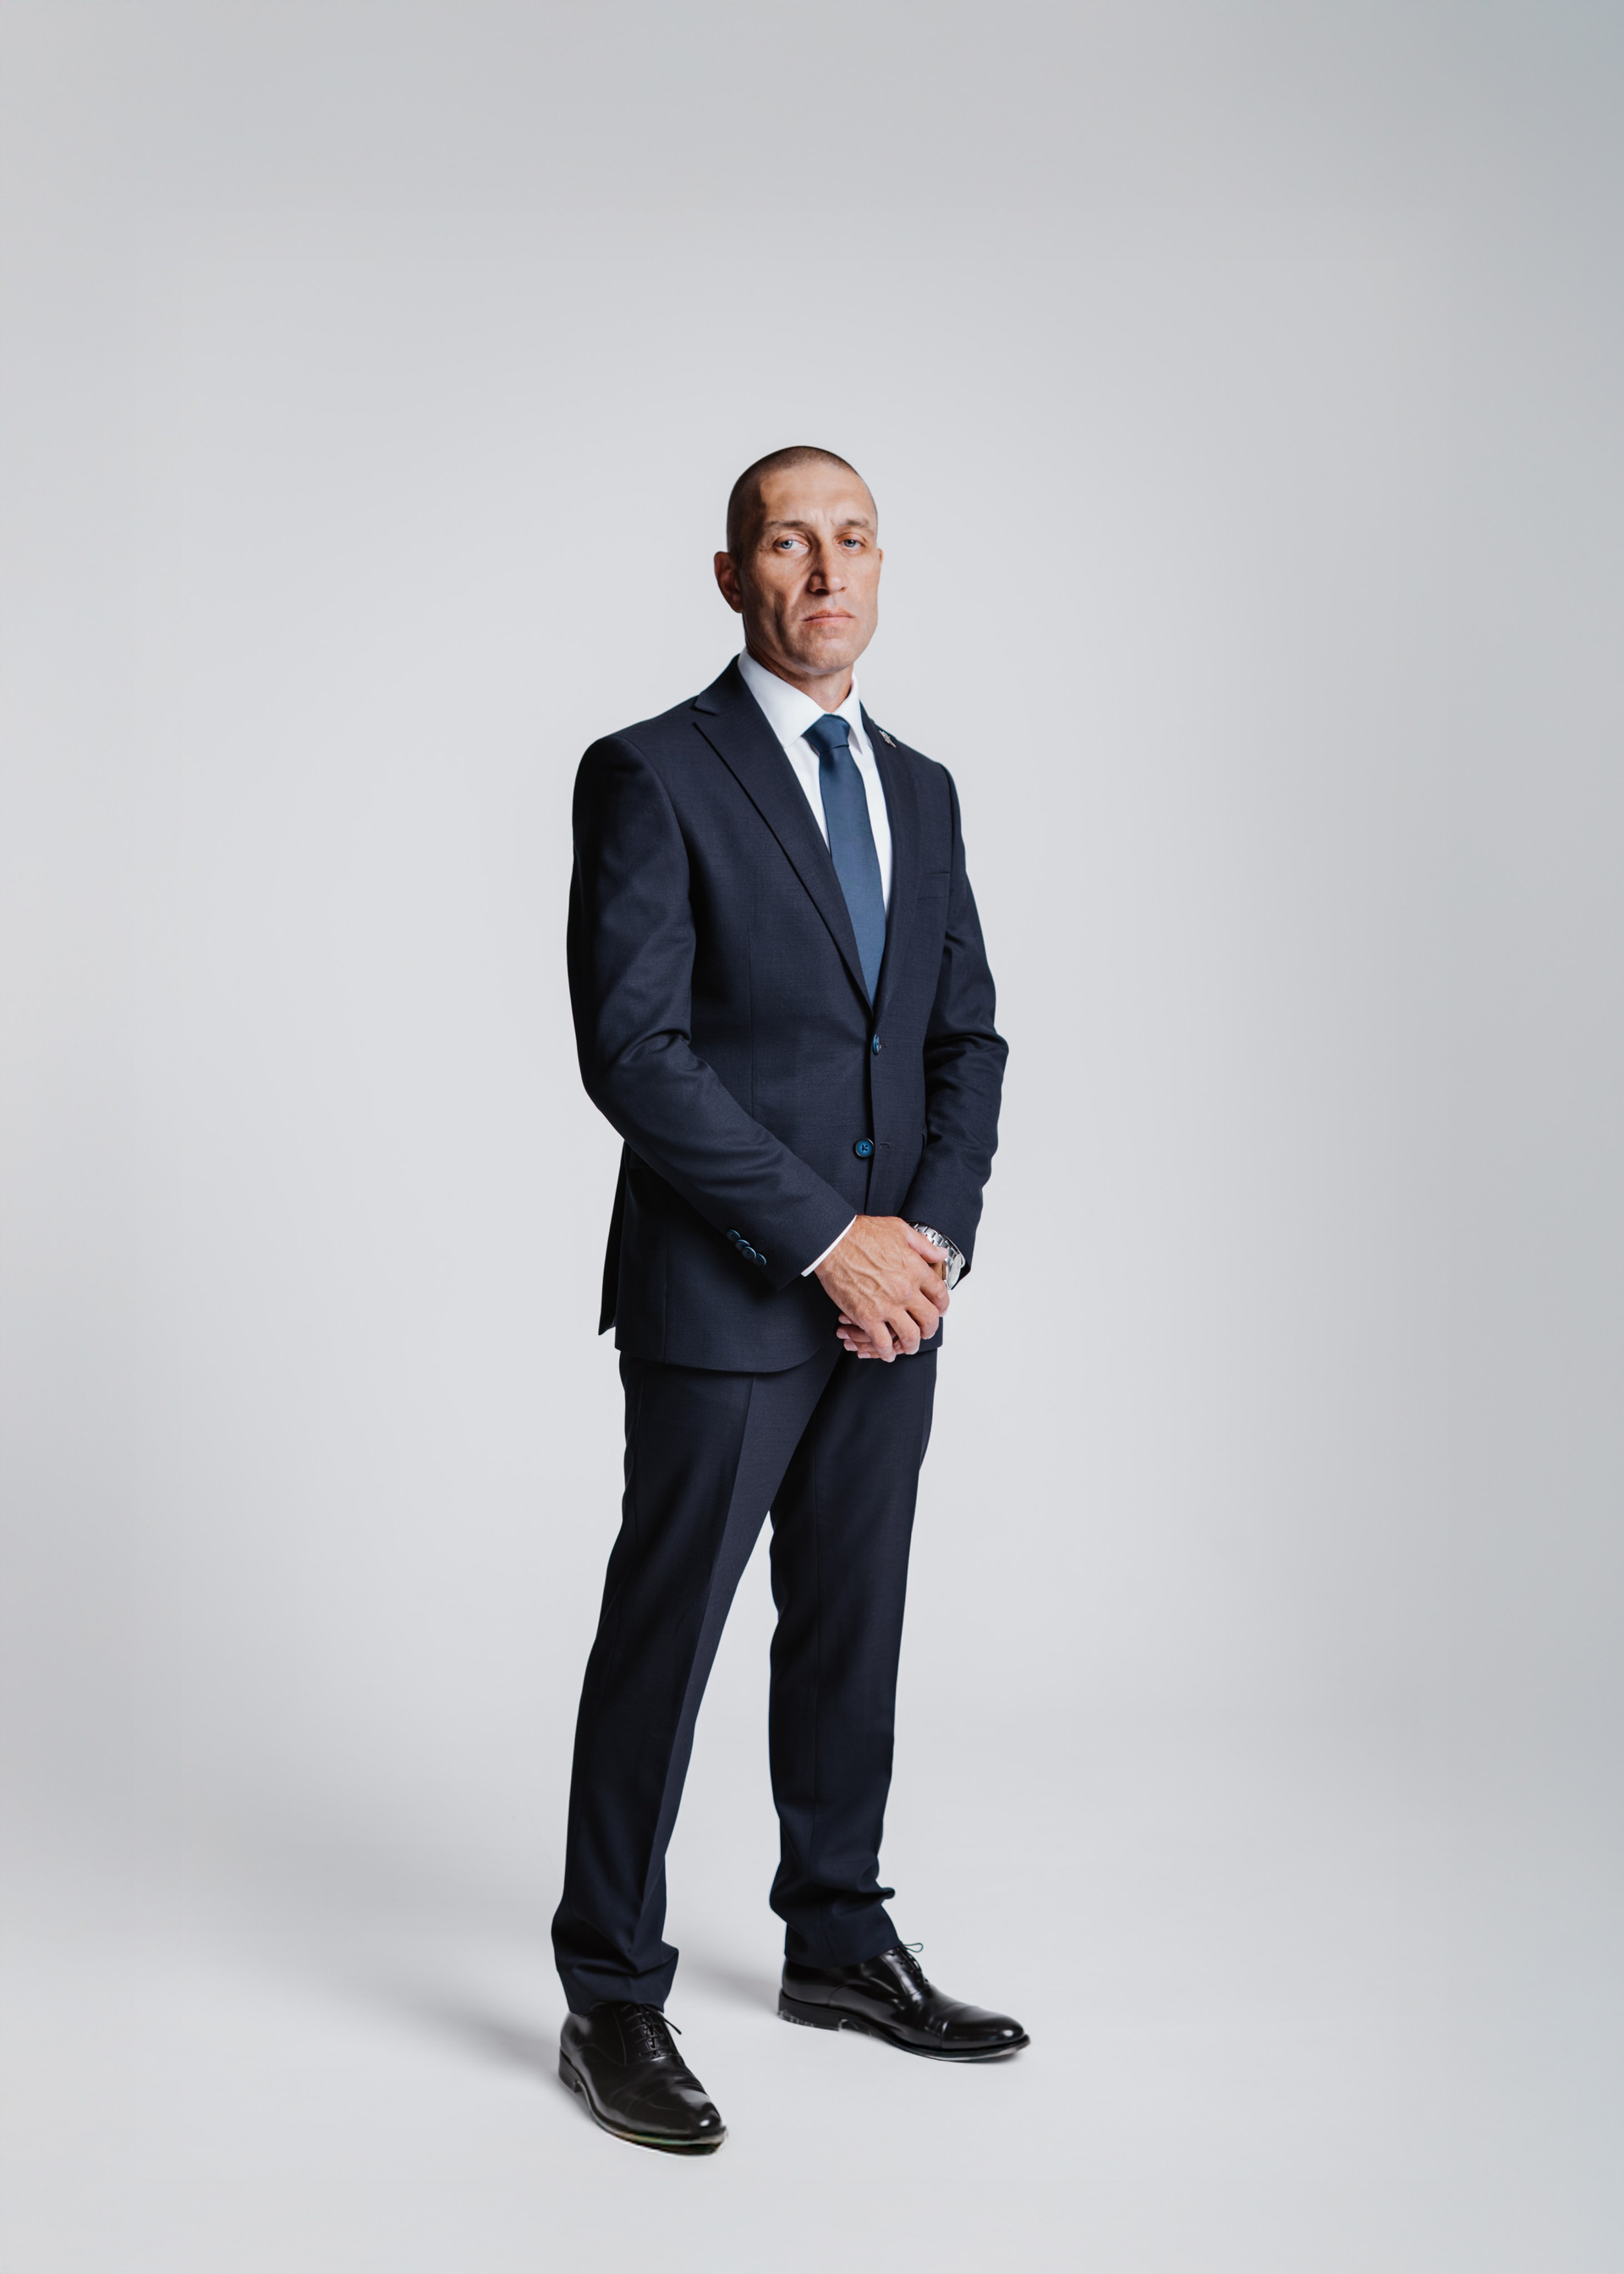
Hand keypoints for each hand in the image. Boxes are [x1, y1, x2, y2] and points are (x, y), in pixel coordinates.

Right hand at [814, 1217, 949, 1361]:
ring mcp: (887, 1306)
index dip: (942, 1304)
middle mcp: (905, 1291)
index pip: (940, 1294)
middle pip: (929, 1319)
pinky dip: (887, 1352)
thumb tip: (939, 1253)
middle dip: (930, 1329)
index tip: (939, 1308)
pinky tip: (887, 1352)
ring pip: (910, 1336)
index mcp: (915, 1270)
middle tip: (926, 1330)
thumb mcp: (899, 1230)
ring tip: (908, 1346)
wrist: (833, 1242)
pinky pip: (883, 1343)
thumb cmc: (861, 1234)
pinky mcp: (867, 1317)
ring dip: (911, 1345)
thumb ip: (923, 1245)